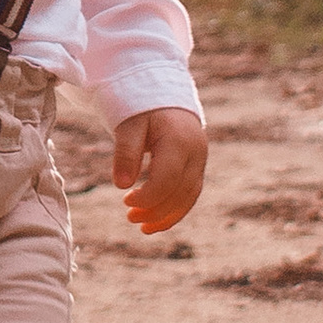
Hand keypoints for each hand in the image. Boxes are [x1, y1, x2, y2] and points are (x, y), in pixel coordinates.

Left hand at [113, 107, 206, 233]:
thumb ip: (126, 153)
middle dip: (156, 210)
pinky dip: (174, 210)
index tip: (125, 200)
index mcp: (179, 140)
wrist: (164, 96)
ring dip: (166, 215)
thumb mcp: (129, 125)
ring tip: (142, 226)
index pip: (167, 179)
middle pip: (181, 192)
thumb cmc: (142, 108)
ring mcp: (200, 160)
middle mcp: (196, 152)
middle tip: (130, 218)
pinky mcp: (197, 167)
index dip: (148, 197)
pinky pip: (190, 194)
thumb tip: (122, 185)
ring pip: (189, 197)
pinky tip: (155, 221)